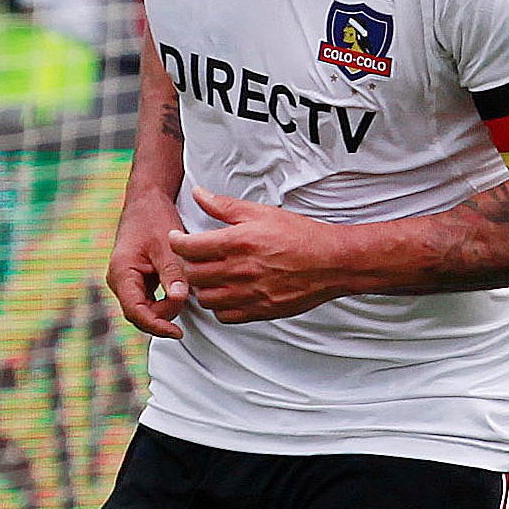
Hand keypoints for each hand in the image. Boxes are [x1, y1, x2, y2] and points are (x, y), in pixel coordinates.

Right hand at [108, 190, 192, 339]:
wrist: (147, 201)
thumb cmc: (154, 219)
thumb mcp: (168, 246)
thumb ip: (173, 274)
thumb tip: (179, 299)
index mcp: (122, 273)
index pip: (136, 311)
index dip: (156, 325)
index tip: (177, 332)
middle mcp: (120, 280)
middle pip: (140, 314)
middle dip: (164, 316)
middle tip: (186, 302)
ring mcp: (127, 281)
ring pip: (146, 309)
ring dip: (166, 309)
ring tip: (186, 294)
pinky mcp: (136, 280)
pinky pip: (149, 300)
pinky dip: (165, 301)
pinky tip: (181, 293)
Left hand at [168, 188, 369, 324]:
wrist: (332, 263)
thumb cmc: (300, 236)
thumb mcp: (261, 213)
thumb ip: (225, 206)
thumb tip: (199, 193)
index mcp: (237, 242)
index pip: (188, 247)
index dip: (177, 242)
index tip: (178, 239)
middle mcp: (239, 270)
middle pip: (192, 274)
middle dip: (189, 265)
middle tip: (196, 259)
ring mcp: (249, 294)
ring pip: (205, 298)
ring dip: (203, 288)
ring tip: (211, 277)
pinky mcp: (259, 311)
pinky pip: (225, 315)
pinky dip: (221, 306)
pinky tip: (228, 293)